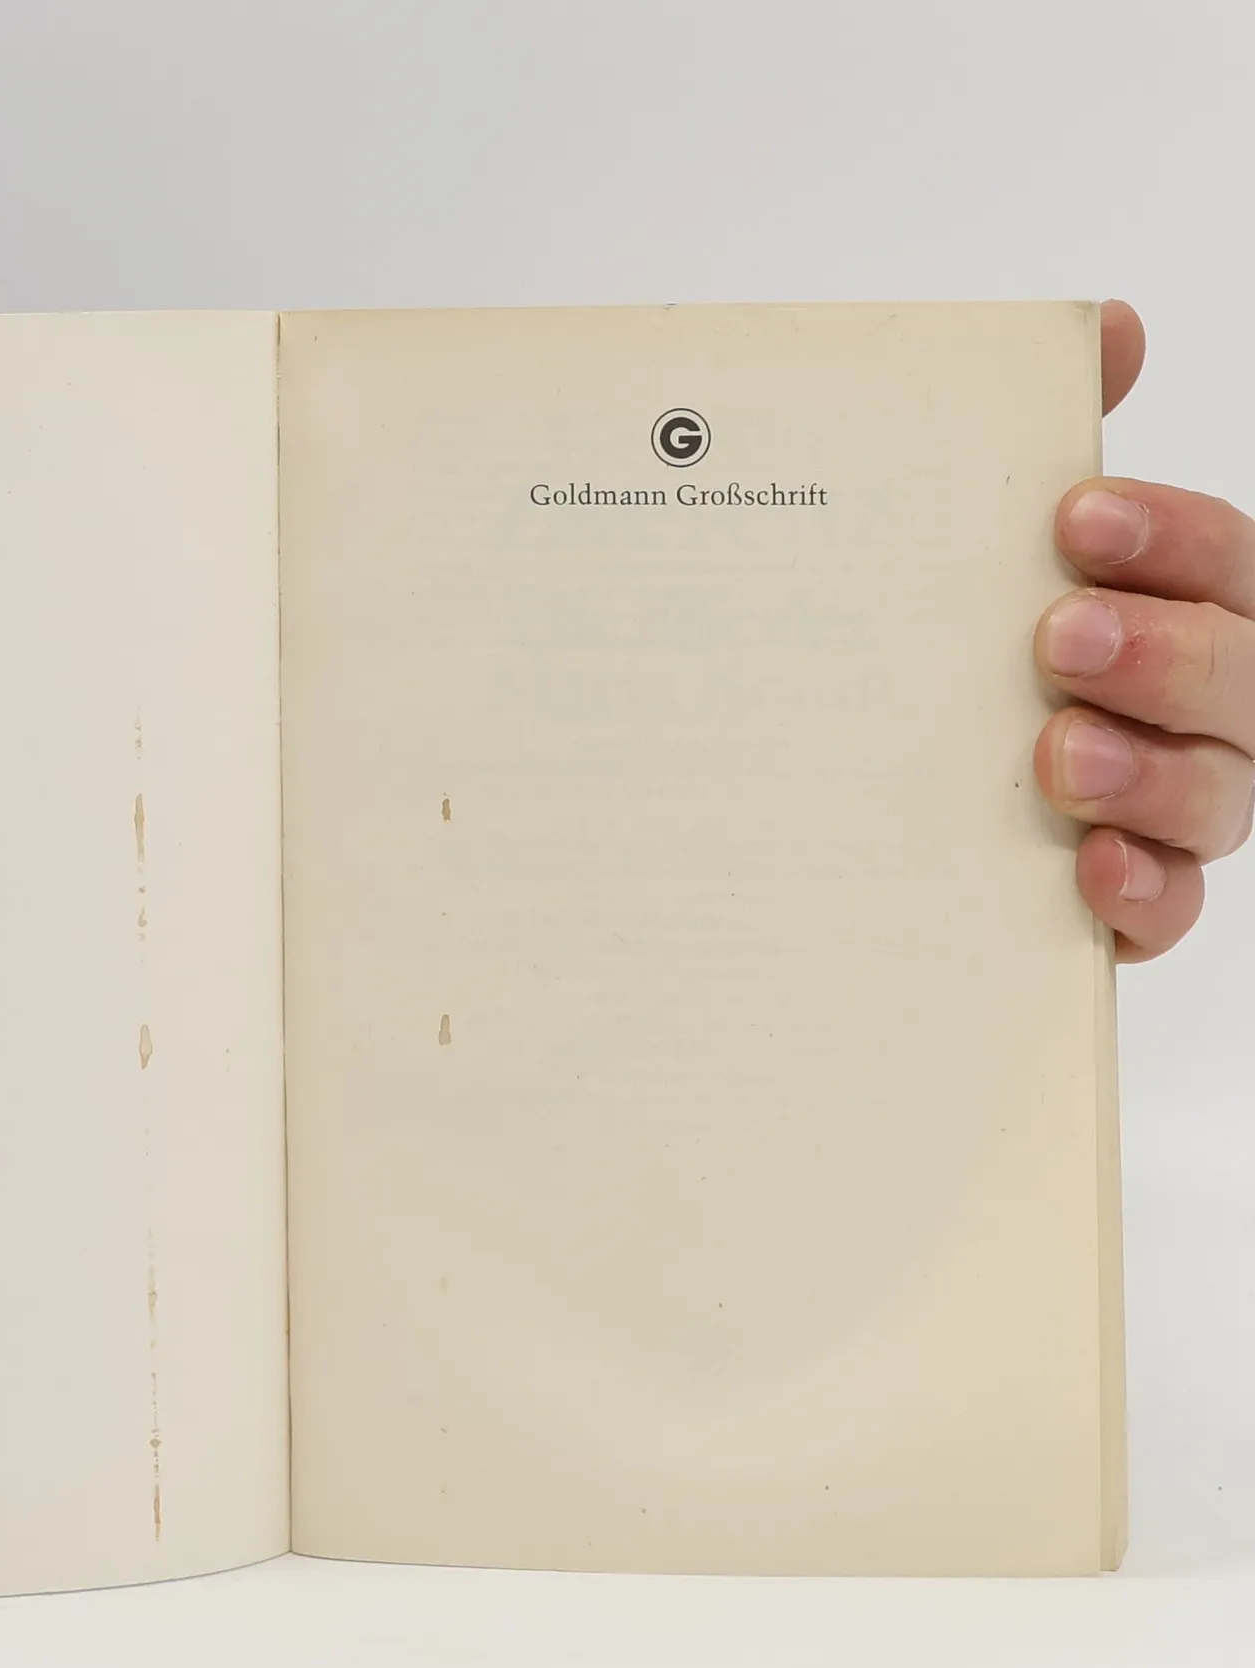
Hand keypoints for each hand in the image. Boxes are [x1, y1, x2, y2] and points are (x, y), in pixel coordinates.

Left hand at [1035, 300, 1251, 958]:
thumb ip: (1053, 436)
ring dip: (1147, 772)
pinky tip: (1089, 868)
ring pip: (1217, 797)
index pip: (1227, 560)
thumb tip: (1110, 326)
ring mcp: (1176, 808)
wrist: (879, 786)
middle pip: (1242, 678)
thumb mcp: (994, 550)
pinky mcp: (1129, 901)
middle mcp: (1204, 711)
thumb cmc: (974, 653)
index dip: (1173, 535)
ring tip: (1058, 752)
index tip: (1078, 516)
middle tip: (1059, 636)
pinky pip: (1169, 910)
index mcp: (1187, 609)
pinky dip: (1140, 893)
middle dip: (1163, 652)